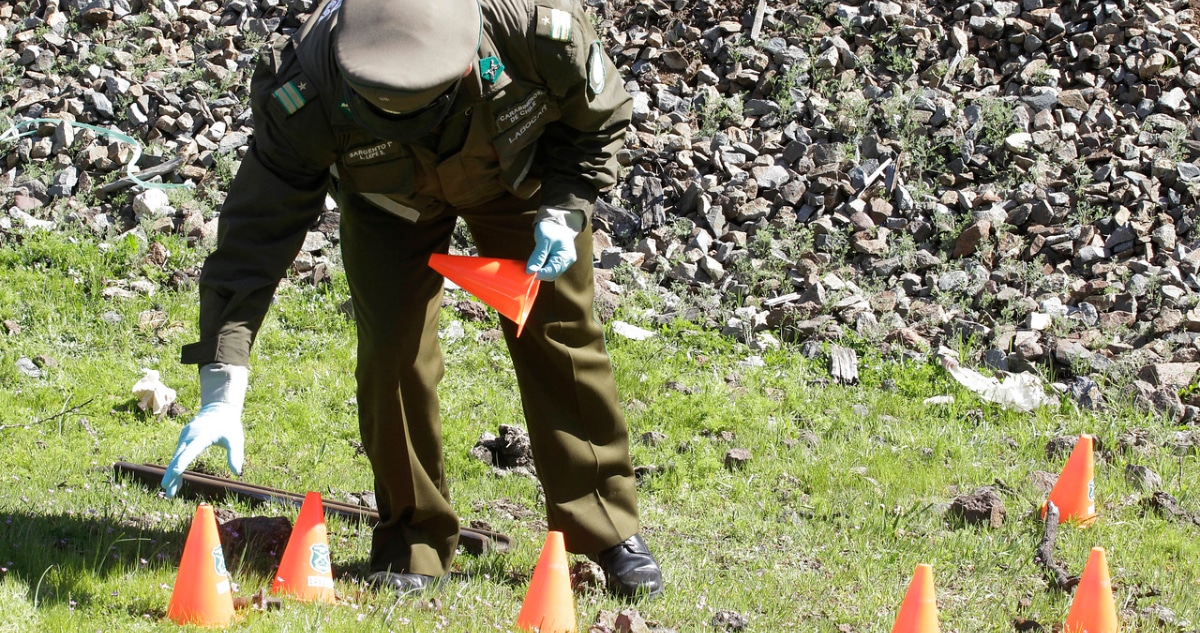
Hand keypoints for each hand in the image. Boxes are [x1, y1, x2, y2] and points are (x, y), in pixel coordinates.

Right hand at [161, 363, 248, 497]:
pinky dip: (176, 468)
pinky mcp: (184, 440)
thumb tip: (237, 472)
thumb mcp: (235, 438)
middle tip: (167, 490)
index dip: (182, 462)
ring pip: (176, 458)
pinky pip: (178, 456)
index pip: (190, 451)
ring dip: (172, 474)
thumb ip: (236, 454)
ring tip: (170, 493)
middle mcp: (189, 436)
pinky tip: (176, 483)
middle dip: (172, 474)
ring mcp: (184, 437)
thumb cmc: (228, 426)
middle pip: (178, 457)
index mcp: (202, 435)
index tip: (174, 473)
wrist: (218, 410)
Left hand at [526, 218, 578, 280]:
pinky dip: (541, 267)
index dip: (540, 274)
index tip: (528, 272)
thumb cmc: (551, 228)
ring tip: (530, 265)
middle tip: (527, 270)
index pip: (552, 271)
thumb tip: (530, 271)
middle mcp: (566, 261)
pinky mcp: (557, 260)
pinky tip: (535, 263)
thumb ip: (538, 257)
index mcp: (566, 256)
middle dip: (539, 273)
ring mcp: (563, 262)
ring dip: (540, 271)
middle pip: (552, 274)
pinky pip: (549, 268)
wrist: (556, 221)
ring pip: (549, 273)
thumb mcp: (544, 241)